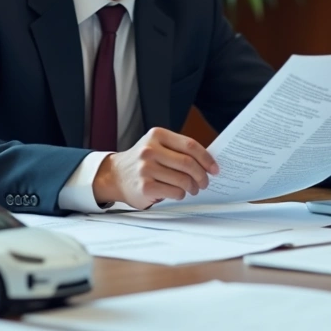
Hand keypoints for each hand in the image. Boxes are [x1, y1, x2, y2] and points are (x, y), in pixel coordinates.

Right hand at [92, 127, 219, 209]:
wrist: (115, 175)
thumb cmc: (143, 161)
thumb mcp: (157, 146)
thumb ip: (178, 150)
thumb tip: (208, 163)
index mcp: (157, 135)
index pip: (190, 145)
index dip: (206, 158)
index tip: (214, 169)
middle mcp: (150, 149)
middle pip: (188, 164)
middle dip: (202, 176)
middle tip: (205, 183)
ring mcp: (146, 168)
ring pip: (183, 180)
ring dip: (193, 187)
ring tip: (193, 189)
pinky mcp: (145, 186)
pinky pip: (175, 192)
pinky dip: (181, 194)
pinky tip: (178, 193)